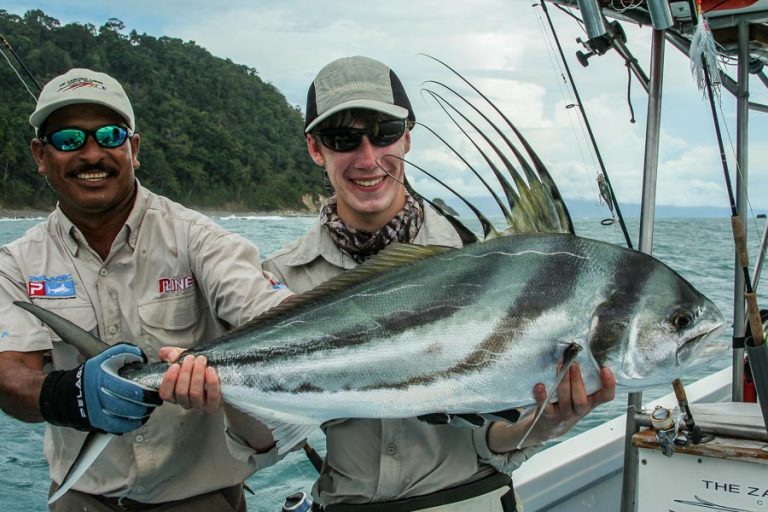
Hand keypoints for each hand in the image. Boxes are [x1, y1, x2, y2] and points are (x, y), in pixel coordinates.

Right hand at [39, 343, 160, 432]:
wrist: (65, 393)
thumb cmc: (90, 375)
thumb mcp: (104, 357)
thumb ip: (124, 352)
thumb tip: (140, 357)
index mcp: (102, 379)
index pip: (128, 390)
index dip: (145, 393)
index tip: (154, 391)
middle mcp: (99, 397)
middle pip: (129, 405)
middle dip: (146, 404)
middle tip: (155, 400)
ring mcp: (98, 411)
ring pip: (126, 417)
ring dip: (141, 413)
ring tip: (148, 407)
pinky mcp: (98, 422)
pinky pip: (119, 426)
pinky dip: (132, 423)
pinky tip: (139, 417)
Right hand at [158, 347, 221, 413]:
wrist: (222, 378)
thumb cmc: (199, 369)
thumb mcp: (184, 360)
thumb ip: (173, 355)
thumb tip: (168, 354)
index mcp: (175, 394)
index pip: (165, 393)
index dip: (168, 380)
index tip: (175, 365)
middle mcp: (185, 402)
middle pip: (181, 392)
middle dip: (185, 373)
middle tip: (190, 358)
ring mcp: (199, 405)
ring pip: (195, 393)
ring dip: (197, 375)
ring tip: (201, 360)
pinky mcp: (214, 405)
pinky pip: (212, 396)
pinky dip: (211, 382)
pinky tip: (210, 370)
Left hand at [487, 364, 615, 451]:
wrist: (549, 427)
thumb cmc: (567, 405)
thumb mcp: (579, 396)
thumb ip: (584, 381)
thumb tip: (582, 353)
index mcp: (590, 403)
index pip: (605, 397)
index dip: (608, 385)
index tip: (606, 369)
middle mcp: (578, 410)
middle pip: (581, 399)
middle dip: (577, 380)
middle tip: (574, 363)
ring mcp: (563, 414)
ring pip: (565, 400)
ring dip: (562, 382)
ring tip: (559, 365)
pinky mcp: (547, 415)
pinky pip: (545, 406)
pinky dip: (541, 395)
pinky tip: (540, 385)